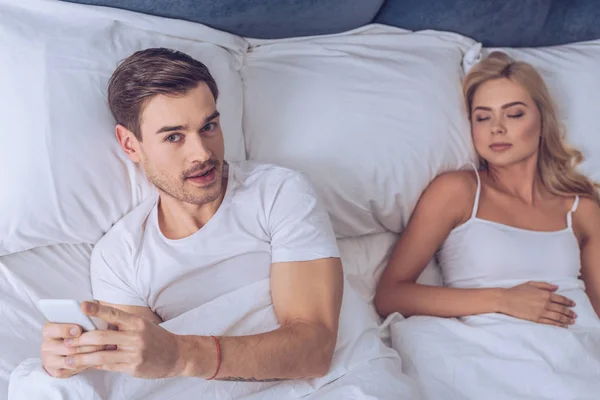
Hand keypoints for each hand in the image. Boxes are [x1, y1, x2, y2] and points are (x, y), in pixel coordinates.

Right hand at [41, 322, 105, 378]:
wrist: (63, 351)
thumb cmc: (72, 333)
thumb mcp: (73, 323)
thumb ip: (78, 321)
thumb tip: (89, 315)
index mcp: (48, 331)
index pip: (54, 330)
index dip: (66, 330)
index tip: (79, 330)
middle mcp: (46, 346)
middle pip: (67, 348)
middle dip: (87, 345)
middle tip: (102, 342)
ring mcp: (49, 360)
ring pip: (71, 360)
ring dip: (88, 356)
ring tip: (101, 350)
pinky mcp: (56, 372)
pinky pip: (72, 370)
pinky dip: (85, 365)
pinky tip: (95, 359)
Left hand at [62, 301, 183, 378]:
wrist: (177, 355)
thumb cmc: (156, 338)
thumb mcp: (142, 325)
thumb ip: (122, 325)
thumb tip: (97, 324)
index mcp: (137, 322)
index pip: (114, 313)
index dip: (97, 309)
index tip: (82, 305)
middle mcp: (136, 336)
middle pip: (102, 336)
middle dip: (80, 340)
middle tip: (66, 342)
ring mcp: (135, 353)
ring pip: (102, 355)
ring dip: (82, 358)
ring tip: (69, 359)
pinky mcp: (134, 368)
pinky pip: (109, 366)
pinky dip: (96, 365)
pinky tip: (86, 365)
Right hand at [500, 281, 576, 327]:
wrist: (506, 299)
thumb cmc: (517, 290)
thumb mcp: (531, 284)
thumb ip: (545, 285)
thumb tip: (556, 288)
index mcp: (545, 294)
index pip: (561, 299)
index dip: (568, 302)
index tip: (573, 305)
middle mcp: (545, 303)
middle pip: (561, 309)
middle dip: (569, 312)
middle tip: (575, 315)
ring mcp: (541, 312)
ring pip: (558, 317)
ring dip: (566, 319)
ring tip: (572, 321)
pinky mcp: (536, 319)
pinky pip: (550, 322)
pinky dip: (558, 324)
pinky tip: (563, 326)